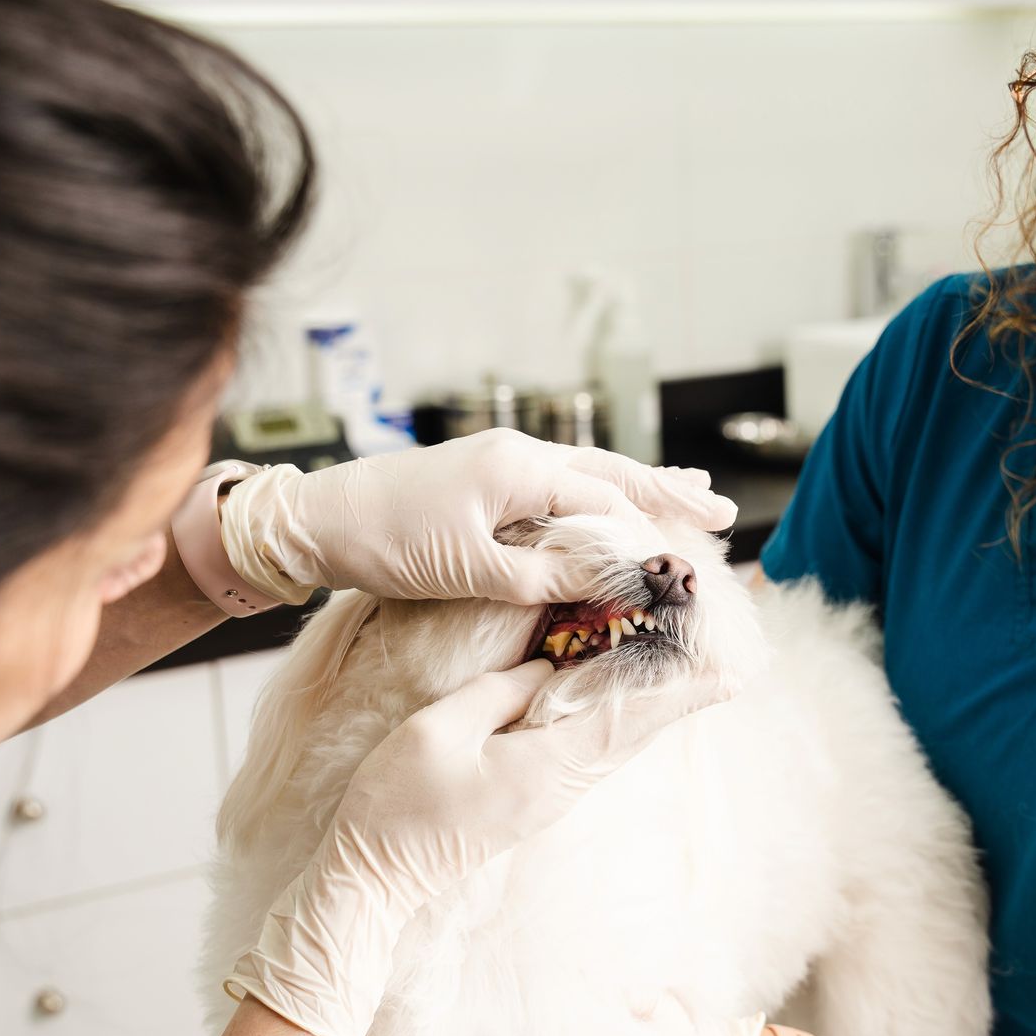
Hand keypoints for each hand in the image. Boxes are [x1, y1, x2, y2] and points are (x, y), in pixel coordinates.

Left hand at [217, 430, 738, 605]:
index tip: (689, 566)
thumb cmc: (383, 541)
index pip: (607, 503)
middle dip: (667, 493)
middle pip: (611, 475)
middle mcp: (518, 454)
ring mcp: (501, 462)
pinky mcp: (485, 478)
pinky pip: (560, 484)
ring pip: (589, 475)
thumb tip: (614, 581)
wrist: (314, 520)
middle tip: (721, 512)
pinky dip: (598, 494)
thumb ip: (545, 576)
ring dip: (639, 488)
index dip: (650, 537)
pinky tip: (610, 500)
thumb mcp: (469, 570)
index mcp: (520, 468)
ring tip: (689, 494)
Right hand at [226, 662, 729, 1035]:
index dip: (680, 692)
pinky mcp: (536, 798)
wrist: (372, 880)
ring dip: (652, 701)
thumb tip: (552, 665)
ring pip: (617, 740)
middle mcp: (563, 785)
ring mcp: (552, 796)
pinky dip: (614, 715)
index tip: (729, 671)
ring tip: (684, 662)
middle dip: (679, 691)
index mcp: (546, 766)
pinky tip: (620, 692)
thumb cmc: (397, 804)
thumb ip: (500, 690)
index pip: (629, 720)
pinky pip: (590, 749)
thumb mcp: (440, 728)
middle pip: (636, 731)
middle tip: (721, 654)